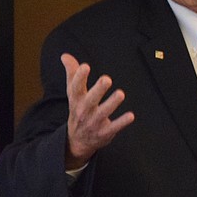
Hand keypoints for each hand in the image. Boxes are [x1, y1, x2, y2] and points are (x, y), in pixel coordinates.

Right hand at [61, 53, 135, 169]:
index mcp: (76, 100)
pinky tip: (131, 116)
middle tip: (107, 79)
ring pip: (103, 113)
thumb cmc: (78, 109)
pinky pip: (114, 127)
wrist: (76, 140)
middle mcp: (83, 111)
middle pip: (89, 100)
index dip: (79, 77)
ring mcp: (94, 122)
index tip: (85, 66)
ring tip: (120, 93)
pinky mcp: (104, 132)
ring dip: (112, 103)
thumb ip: (72, 73)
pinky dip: (121, 122)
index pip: (75, 88)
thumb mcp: (73, 94)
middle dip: (98, 90)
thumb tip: (65, 55)